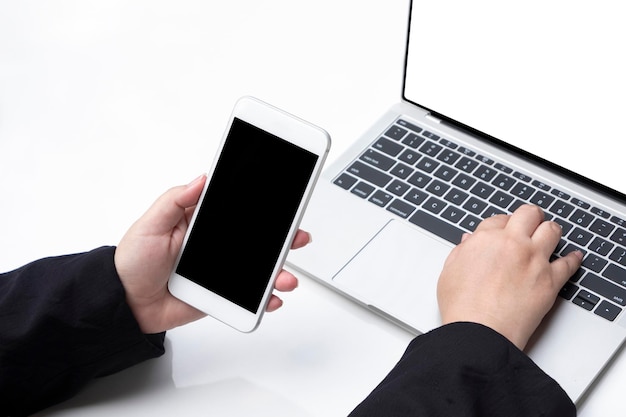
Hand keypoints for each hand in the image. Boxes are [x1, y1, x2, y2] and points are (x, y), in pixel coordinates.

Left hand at [114, 175, 309, 333]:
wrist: (125, 303)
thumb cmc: (133, 261)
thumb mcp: (150, 224)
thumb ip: (175, 201)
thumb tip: (201, 178)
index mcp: (202, 222)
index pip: (238, 210)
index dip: (261, 207)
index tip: (283, 202)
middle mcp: (216, 244)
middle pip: (256, 239)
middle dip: (282, 238)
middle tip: (298, 237)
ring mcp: (221, 270)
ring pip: (257, 269)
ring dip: (278, 271)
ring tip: (285, 277)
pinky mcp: (221, 294)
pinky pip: (247, 297)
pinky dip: (264, 299)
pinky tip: (272, 298)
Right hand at [437, 204, 582, 349]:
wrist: (479, 331)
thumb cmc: (462, 306)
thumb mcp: (449, 271)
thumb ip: (462, 252)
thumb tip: (469, 243)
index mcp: (486, 239)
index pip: (499, 219)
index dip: (502, 224)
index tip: (505, 230)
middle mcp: (512, 244)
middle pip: (529, 215)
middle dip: (530, 217)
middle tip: (531, 222)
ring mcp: (534, 260)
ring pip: (552, 230)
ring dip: (550, 230)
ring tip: (549, 234)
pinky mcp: (550, 281)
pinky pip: (568, 263)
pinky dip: (573, 259)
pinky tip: (573, 257)